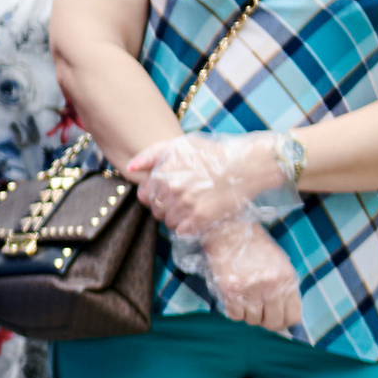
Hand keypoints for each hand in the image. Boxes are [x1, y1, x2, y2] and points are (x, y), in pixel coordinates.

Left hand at [125, 132, 283, 235]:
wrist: (247, 165)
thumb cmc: (213, 153)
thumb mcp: (180, 145)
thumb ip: (151, 155)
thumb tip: (130, 168)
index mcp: (163, 172)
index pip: (143, 195)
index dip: (153, 196)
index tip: (166, 193)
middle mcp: (171, 189)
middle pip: (156, 210)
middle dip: (165, 207)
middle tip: (182, 201)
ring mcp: (186, 205)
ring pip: (168, 222)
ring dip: (177, 218)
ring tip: (192, 208)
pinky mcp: (201, 219)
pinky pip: (182, 232)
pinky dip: (188, 228)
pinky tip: (198, 217)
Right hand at [202, 218, 301, 328]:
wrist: (229, 230)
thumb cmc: (254, 245)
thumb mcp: (279, 262)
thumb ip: (284, 286)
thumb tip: (284, 312)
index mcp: (286, 278)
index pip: (293, 316)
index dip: (284, 322)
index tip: (277, 319)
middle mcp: (271, 286)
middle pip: (272, 322)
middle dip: (266, 322)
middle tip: (259, 314)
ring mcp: (250, 289)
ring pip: (252, 320)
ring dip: (248, 315)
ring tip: (245, 302)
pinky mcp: (230, 290)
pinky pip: (234, 315)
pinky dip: (233, 312)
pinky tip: (233, 300)